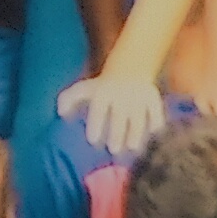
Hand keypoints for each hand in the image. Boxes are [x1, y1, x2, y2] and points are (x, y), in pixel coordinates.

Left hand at [55, 71, 170, 156]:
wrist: (128, 69)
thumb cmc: (101, 87)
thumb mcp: (83, 88)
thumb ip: (68, 99)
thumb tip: (60, 113)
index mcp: (103, 92)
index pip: (99, 108)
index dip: (95, 123)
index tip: (93, 140)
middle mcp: (121, 93)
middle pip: (119, 115)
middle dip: (116, 132)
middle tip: (113, 149)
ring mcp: (138, 95)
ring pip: (138, 116)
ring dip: (135, 132)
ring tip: (132, 147)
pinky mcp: (152, 96)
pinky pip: (156, 111)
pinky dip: (156, 122)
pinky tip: (154, 136)